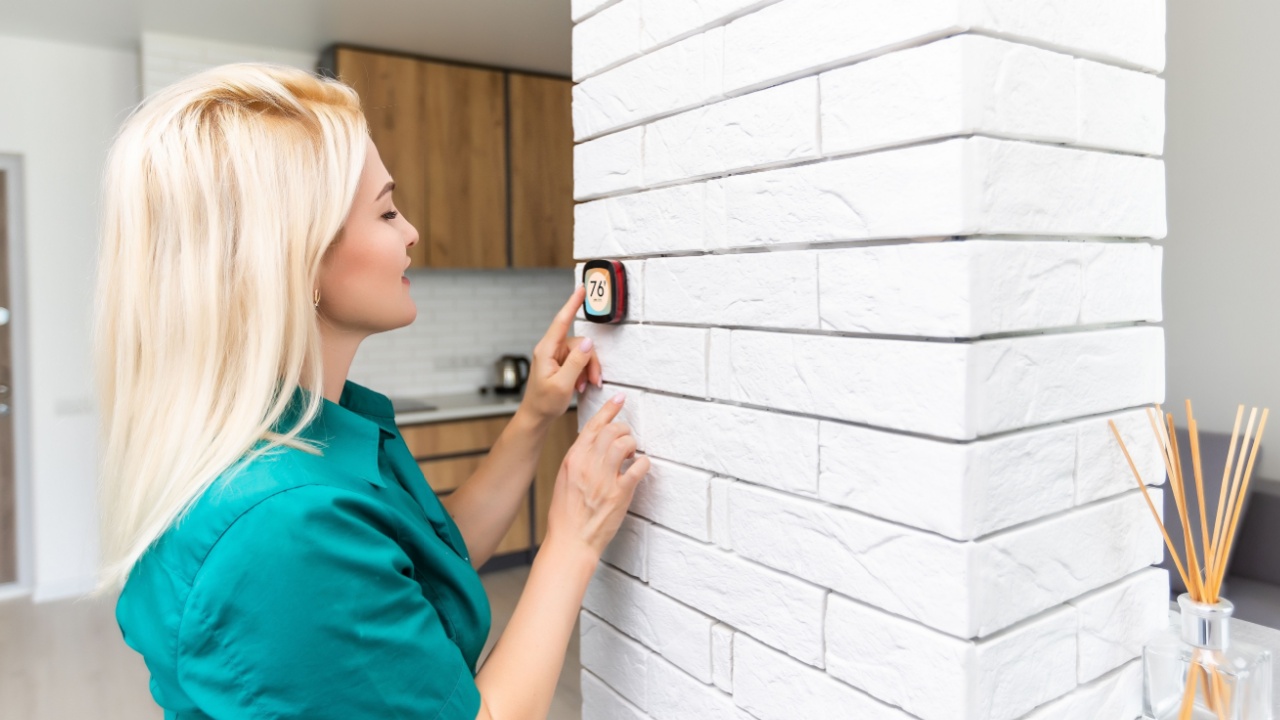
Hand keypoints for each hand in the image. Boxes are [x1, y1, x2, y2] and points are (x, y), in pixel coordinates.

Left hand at [521, 286, 601, 423]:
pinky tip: (581, 385)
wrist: (536, 417)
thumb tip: (588, 342)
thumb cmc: (544, 403)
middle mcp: (550, 350)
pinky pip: (578, 361)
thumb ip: (576, 362)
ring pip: (581, 353)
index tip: (580, 290)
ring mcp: (555, 357)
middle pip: (578, 344)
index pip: (561, 321)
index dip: (572, 304)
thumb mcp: (563, 384)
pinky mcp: (560, 364)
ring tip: (586, 385)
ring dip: (588, 370)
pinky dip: (583, 373)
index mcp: (546, 351)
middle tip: (595, 379)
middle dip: (590, 361)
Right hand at [544, 391, 648, 560]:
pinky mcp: (619, 493)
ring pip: (624, 443)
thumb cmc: (566, 514)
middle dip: (624, 430)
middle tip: (627, 440)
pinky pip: (638, 467)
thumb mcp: (565, 479)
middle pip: (611, 430)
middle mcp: (587, 465)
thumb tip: (594, 446)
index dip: (609, 409)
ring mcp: (604, 479)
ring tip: (631, 455)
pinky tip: (640, 468)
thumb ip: (579, 461)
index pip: (592, 425)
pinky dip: (643, 463)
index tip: (620, 398)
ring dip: (632, 445)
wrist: (570, 541)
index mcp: (573, 459)